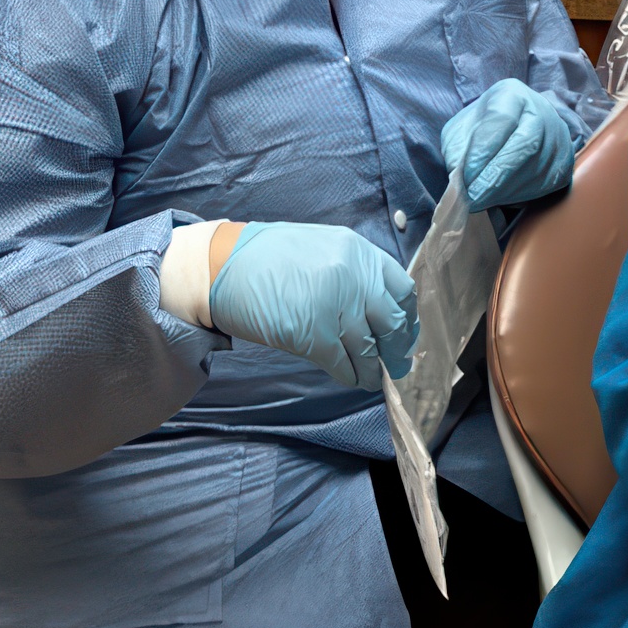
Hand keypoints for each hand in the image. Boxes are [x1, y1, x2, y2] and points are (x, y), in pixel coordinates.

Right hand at [208, 221, 418, 390]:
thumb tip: (380, 308)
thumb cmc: (267, 259)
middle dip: (397, 349)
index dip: (408, 317)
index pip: (402, 289)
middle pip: (392, 322)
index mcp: (358, 251)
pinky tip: (351, 378)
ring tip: (372, 377)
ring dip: (374, 369)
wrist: (219, 265)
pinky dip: (351, 375)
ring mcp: (334, 304)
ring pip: (369, 348)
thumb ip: (353, 271)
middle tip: (397, 364)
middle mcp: (353, 275)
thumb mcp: (322, 248)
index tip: (405, 333)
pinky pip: (344, 363)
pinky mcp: (313, 333)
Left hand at [441, 78, 574, 211]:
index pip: (501, 120)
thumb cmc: (485, 128)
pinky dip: (519, 196)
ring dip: (505, 191)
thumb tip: (460, 177)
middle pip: (525, 146)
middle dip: (495, 177)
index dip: (482, 151)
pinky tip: (501, 198)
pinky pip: (544, 184)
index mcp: (512, 95)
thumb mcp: (462, 129)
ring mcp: (558, 138)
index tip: (464, 177)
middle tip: (473, 198)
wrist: (518, 127)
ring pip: (535, 169)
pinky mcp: (565, 162)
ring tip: (481, 201)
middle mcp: (542, 112)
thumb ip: (457, 148)